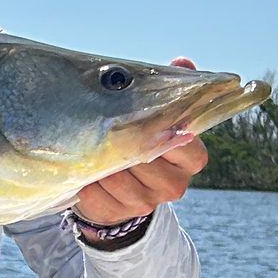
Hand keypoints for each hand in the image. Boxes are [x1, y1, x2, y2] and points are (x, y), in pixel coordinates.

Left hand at [73, 56, 207, 225]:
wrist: (119, 189)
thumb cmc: (141, 141)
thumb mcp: (157, 116)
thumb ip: (170, 91)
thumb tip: (183, 63)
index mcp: (192, 157)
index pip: (182, 138)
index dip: (157, 123)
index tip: (136, 112)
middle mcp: (175, 183)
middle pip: (146, 157)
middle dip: (122, 141)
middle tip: (103, 124)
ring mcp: (148, 202)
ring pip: (119, 177)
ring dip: (101, 162)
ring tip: (90, 146)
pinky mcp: (119, 214)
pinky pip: (97, 195)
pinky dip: (87, 182)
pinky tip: (85, 172)